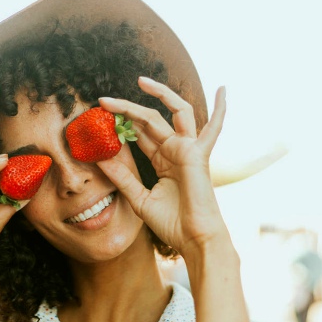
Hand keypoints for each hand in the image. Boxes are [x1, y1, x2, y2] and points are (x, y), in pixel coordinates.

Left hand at [96, 77, 228, 256]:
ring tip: (139, 81)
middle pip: (150, 120)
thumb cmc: (172, 223)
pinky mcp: (198, 154)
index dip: (120, 124)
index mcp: (163, 160)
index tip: (99, 117)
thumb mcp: (139, 198)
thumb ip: (122, 177)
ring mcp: (188, 150)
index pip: (140, 134)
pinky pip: (214, 128)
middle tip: (103, 101)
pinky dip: (221, 109)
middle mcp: (176, 150)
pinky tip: (223, 89)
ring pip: (173, 113)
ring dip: (158, 94)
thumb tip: (99, 159)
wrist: (193, 240)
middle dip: (127, 109)